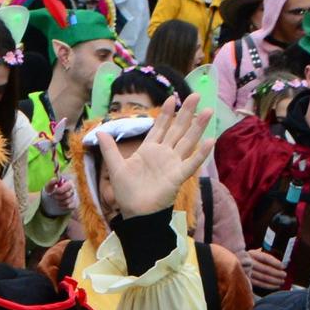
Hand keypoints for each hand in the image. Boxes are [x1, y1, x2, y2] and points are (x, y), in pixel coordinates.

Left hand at [39, 174, 76, 216]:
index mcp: (68, 183)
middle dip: (58, 197)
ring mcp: (74, 198)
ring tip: (56, 200)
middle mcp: (73, 190)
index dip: (61, 189)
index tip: (54, 191)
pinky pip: (68, 206)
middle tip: (53, 196)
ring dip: (59, 201)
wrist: (53, 200)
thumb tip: (57, 179)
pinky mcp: (74, 204)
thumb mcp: (49, 186)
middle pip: (67, 194)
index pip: (69, 185)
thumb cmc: (51, 191)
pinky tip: (59, 203)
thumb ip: (52, 182)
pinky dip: (62, 206)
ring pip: (67, 201)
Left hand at [98, 91, 211, 218]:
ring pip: (187, 141)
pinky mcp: (177, 177)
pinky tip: (210, 141)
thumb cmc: (127, 192)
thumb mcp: (115, 167)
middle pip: (177, 129)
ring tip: (207, 111)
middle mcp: (163, 154)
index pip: (160, 127)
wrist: (135, 213)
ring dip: (197, 127)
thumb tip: (99, 131)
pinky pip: (191, 163)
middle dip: (186, 112)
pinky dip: (201, 153)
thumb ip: (110, 148)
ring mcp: (172, 164)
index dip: (166, 113)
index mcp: (149, 150)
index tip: (172, 98)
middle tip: (195, 95)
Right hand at [243, 247, 288, 291]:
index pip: (265, 258)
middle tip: (284, 275)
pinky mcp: (247, 279)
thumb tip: (282, 259)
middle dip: (277, 273)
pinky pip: (260, 283)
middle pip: (265, 269)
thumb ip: (265, 255)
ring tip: (282, 281)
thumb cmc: (248, 258)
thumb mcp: (254, 253)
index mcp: (251, 254)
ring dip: (274, 280)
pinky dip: (269, 285)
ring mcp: (247, 272)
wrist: (233, 263)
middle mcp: (248, 262)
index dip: (275, 263)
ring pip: (263, 277)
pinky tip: (276, 286)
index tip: (283, 266)